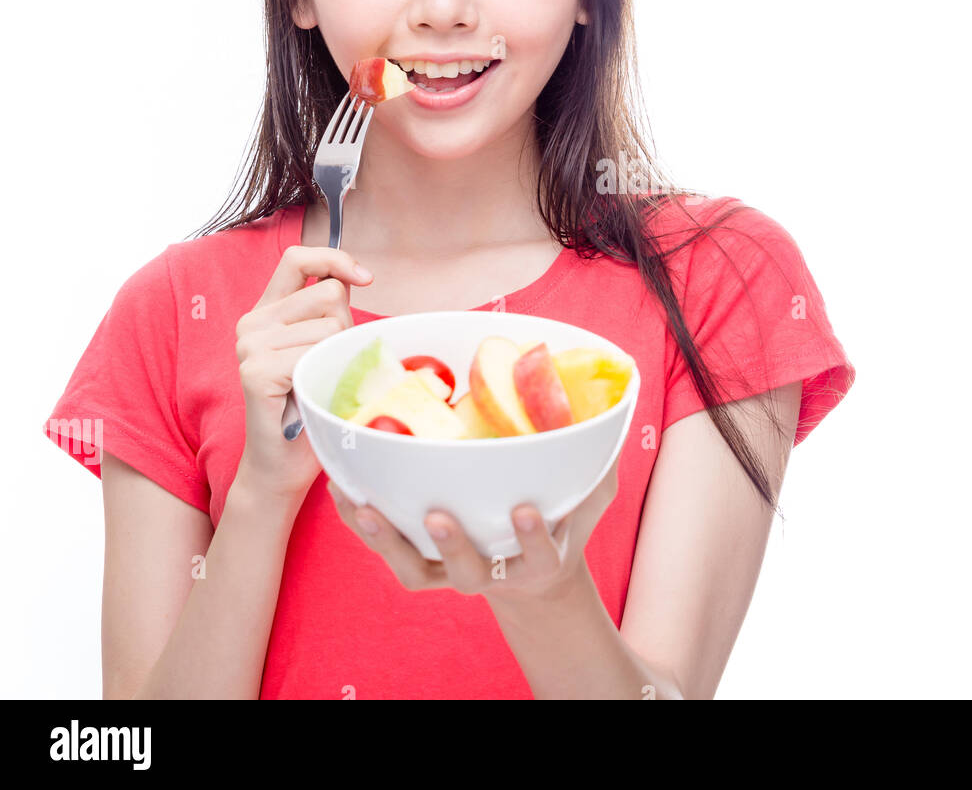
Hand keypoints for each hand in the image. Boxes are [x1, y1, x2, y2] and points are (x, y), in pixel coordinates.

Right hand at [235, 243, 373, 501]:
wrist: (284, 464)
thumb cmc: (311, 405)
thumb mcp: (322, 346)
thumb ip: (329, 310)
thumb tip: (357, 275)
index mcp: (267, 310)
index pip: (298, 257)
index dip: (335, 258)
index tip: (365, 277)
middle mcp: (252, 323)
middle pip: (328, 293)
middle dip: (345, 326)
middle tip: (328, 365)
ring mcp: (249, 347)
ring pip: (329, 326)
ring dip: (338, 357)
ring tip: (318, 384)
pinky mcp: (254, 372)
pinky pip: (314, 355)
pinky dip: (324, 375)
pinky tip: (309, 395)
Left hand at [327, 461, 618, 603]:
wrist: (532, 577)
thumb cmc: (563, 520)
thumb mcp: (592, 495)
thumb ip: (603, 459)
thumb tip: (621, 401)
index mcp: (541, 557)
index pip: (542, 553)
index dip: (533, 536)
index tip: (525, 509)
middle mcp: (495, 572)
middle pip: (470, 572)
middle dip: (455, 548)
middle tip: (440, 515)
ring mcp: (453, 573)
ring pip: (417, 570)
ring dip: (388, 541)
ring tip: (364, 504)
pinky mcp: (423, 565)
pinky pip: (388, 551)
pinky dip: (361, 525)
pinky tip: (343, 488)